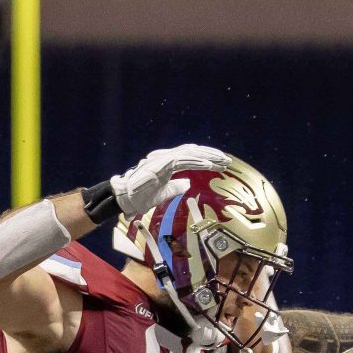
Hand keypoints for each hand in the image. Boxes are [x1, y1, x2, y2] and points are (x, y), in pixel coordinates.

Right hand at [108, 144, 232, 219]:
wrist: (125, 199)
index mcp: (168, 164)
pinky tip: (209, 164)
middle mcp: (166, 158)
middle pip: (193, 152)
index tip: (222, 165)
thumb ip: (176, 186)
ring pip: (189, 154)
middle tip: (227, 161)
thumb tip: (187, 183)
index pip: (191, 158)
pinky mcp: (160, 165)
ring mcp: (162, 160)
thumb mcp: (165, 192)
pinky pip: (181, 161)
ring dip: (208, 157)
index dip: (207, 159)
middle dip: (211, 155)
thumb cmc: (142, 196)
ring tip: (222, 161)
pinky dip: (196, 161)